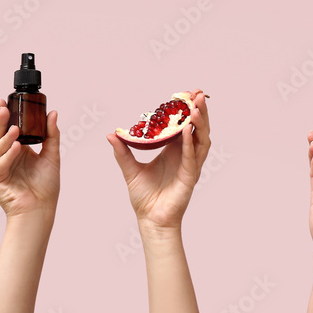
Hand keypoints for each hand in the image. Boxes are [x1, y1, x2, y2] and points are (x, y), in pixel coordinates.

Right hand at [0, 100, 60, 220]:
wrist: (41, 207)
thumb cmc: (45, 185)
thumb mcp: (52, 155)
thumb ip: (51, 135)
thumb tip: (52, 113)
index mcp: (18, 150)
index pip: (9, 129)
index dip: (7, 116)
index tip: (6, 101)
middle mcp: (6, 156)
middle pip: (0, 135)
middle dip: (0, 121)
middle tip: (3, 108)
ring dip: (6, 138)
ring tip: (15, 129)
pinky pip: (0, 164)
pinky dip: (8, 156)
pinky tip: (16, 148)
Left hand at [107, 92, 210, 232]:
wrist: (150, 219)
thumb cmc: (144, 197)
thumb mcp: (130, 169)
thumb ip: (123, 151)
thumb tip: (111, 134)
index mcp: (175, 150)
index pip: (184, 125)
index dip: (188, 110)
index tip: (188, 93)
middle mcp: (186, 155)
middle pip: (198, 128)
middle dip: (199, 110)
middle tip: (198, 93)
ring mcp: (191, 165)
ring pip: (201, 139)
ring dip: (200, 123)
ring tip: (196, 108)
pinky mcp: (190, 176)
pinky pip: (192, 156)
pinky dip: (191, 143)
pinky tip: (187, 131)